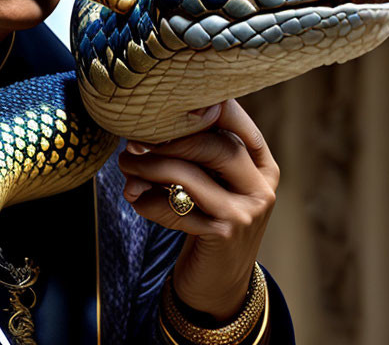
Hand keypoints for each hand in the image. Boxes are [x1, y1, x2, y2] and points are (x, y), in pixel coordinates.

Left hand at [117, 99, 278, 319]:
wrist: (218, 282)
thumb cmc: (208, 220)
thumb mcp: (213, 184)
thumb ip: (194, 155)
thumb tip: (142, 130)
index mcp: (261, 166)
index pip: (237, 124)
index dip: (204, 108)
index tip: (165, 105)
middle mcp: (260, 187)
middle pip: (217, 146)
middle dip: (169, 139)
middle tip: (134, 141)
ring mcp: (245, 213)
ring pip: (191, 176)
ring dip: (150, 167)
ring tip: (127, 165)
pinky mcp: (223, 235)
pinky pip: (176, 209)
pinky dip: (149, 201)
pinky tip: (136, 199)